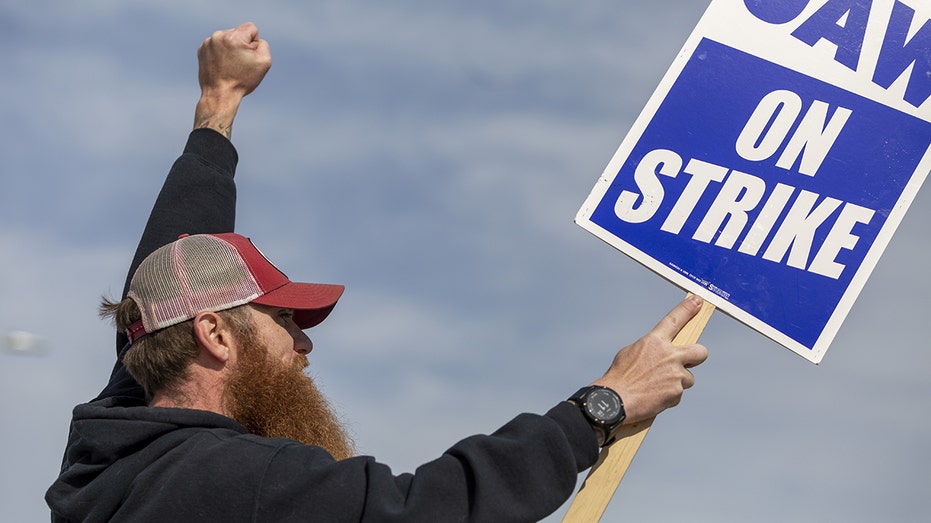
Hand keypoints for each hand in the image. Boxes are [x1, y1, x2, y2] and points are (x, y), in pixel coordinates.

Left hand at [194, 23, 271, 137]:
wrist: (220, 95)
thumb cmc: (243, 80)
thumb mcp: (264, 62)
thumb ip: (263, 44)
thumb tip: (254, 40)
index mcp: (234, 37)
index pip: (251, 28)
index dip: (254, 43)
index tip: (248, 57)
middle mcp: (219, 36)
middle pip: (238, 33)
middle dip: (241, 46)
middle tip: (239, 64)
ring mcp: (208, 42)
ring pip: (227, 39)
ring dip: (230, 49)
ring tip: (229, 66)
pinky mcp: (201, 49)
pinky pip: (217, 46)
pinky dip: (221, 54)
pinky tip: (221, 66)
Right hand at [592, 295, 708, 424]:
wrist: (615, 400)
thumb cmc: (619, 377)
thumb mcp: (630, 353)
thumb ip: (649, 349)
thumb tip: (660, 352)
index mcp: (654, 342)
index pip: (675, 320)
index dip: (687, 309)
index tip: (698, 301)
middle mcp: (669, 355)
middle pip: (699, 351)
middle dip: (697, 356)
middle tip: (688, 362)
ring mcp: (675, 374)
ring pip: (688, 378)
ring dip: (676, 383)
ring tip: (656, 388)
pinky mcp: (677, 392)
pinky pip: (678, 394)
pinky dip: (668, 397)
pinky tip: (654, 398)